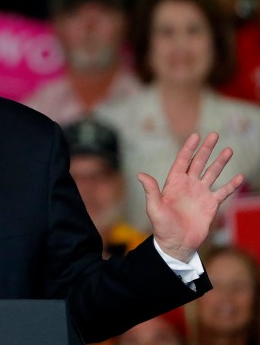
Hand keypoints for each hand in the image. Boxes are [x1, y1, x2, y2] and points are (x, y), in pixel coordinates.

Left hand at [139, 132, 243, 262]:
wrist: (176, 244)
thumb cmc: (162, 226)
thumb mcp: (154, 208)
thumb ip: (151, 190)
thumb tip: (140, 174)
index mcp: (174, 183)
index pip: (183, 161)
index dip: (189, 148)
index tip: (196, 135)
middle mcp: (188, 185)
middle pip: (198, 163)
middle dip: (206, 149)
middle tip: (214, 135)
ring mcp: (200, 194)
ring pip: (212, 173)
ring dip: (220, 162)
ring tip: (229, 150)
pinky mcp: (211, 204)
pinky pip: (223, 192)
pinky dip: (231, 185)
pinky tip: (239, 176)